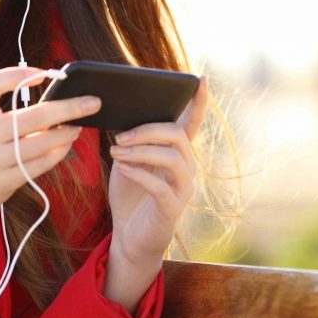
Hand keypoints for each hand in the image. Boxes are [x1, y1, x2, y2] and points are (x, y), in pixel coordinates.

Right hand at [0, 66, 101, 225]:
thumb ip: (3, 110)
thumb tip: (52, 99)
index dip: (16, 74)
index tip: (43, 74)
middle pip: (30, 116)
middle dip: (68, 107)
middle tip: (92, 102)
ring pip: (40, 143)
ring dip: (66, 133)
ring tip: (78, 126)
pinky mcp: (3, 181)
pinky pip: (39, 165)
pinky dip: (57, 153)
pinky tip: (65, 145)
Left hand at [107, 75, 207, 266]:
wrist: (129, 238)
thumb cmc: (130, 196)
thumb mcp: (128, 161)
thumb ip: (131, 141)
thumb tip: (120, 118)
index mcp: (177, 153)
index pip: (192, 123)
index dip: (198, 101)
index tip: (200, 79)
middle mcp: (187, 168)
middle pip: (177, 135)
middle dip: (148, 129)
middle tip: (120, 134)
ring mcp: (183, 188)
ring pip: (172, 158)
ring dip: (141, 150)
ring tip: (116, 150)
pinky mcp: (172, 208)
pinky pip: (159, 185)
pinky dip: (138, 172)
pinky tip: (122, 167)